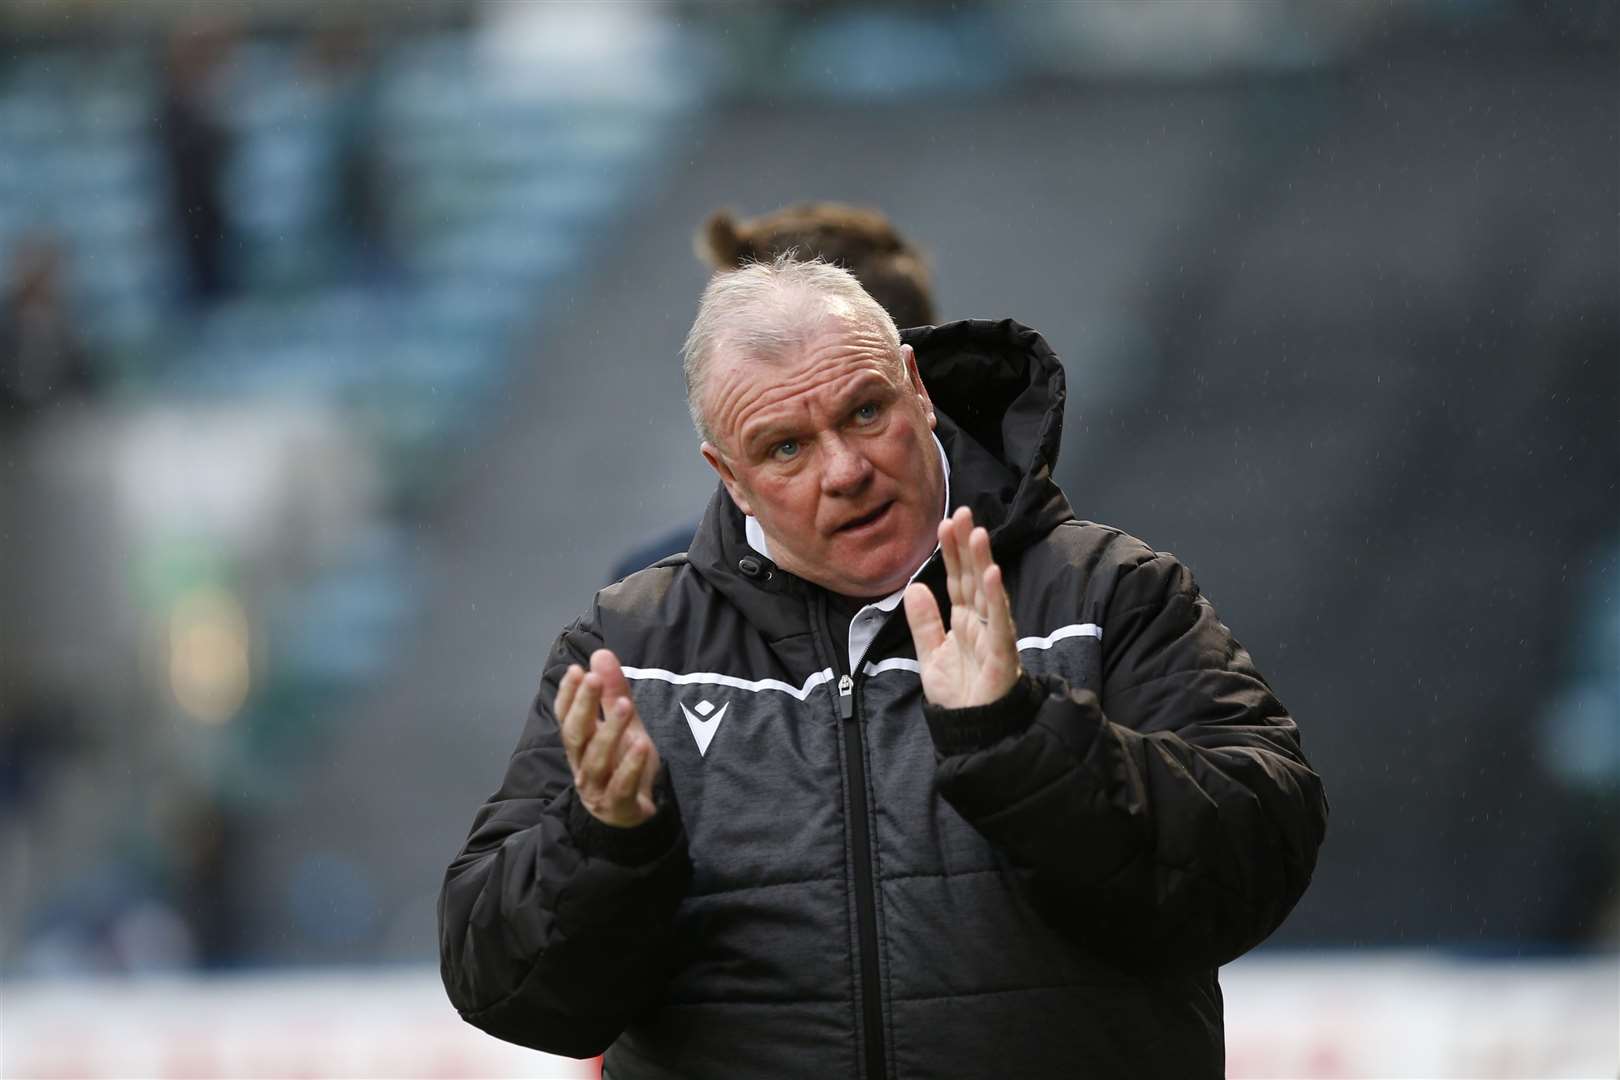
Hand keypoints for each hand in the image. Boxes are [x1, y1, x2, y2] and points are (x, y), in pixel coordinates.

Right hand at [556, 649, 661, 827]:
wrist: (632, 813)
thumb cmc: (621, 762)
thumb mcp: (623, 723)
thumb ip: (614, 692)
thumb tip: (601, 653)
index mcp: (579, 742)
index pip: (565, 716)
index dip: (568, 694)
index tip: (576, 670)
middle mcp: (580, 763)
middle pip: (576, 734)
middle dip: (583, 706)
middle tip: (594, 680)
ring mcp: (596, 786)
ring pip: (597, 758)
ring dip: (610, 731)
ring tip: (625, 706)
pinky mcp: (617, 804)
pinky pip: (621, 785)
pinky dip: (630, 766)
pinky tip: (641, 745)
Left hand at [902, 507, 1021, 708]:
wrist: (973, 732)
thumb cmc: (959, 695)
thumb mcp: (930, 654)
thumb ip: (924, 622)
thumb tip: (915, 587)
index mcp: (963, 620)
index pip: (955, 578)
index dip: (951, 551)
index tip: (945, 522)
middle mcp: (980, 622)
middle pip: (972, 577)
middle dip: (967, 545)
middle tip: (962, 513)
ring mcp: (993, 635)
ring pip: (987, 593)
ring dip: (983, 562)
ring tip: (977, 534)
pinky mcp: (1002, 654)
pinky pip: (999, 622)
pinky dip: (995, 598)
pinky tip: (992, 575)